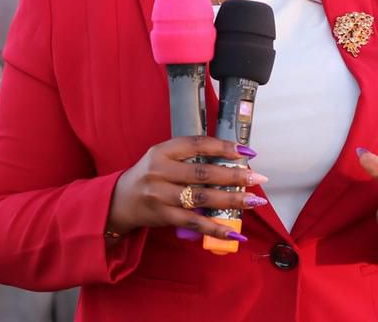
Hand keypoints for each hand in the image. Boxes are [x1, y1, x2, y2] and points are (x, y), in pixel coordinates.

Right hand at [107, 136, 266, 241]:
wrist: (120, 201)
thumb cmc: (149, 175)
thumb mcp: (163, 157)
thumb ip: (189, 156)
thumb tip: (230, 159)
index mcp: (162, 151)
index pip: (197, 145)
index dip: (223, 147)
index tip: (246, 151)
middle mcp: (160, 171)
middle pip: (203, 172)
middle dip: (234, 175)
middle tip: (257, 177)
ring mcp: (161, 195)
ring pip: (201, 197)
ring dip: (231, 200)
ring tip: (253, 200)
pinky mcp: (163, 216)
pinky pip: (194, 222)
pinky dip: (215, 228)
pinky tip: (234, 232)